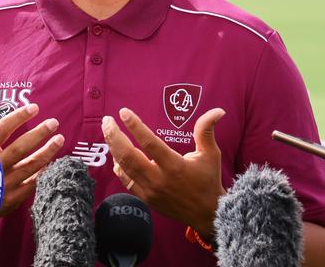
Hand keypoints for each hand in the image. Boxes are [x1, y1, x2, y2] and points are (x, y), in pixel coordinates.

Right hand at [0, 93, 63, 216]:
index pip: (1, 130)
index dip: (17, 118)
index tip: (34, 107)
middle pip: (19, 148)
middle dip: (38, 134)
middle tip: (54, 122)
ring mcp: (2, 185)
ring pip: (29, 167)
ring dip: (47, 152)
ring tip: (60, 139)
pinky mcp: (10, 200)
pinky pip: (31, 186)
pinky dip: (43, 175)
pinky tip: (54, 164)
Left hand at [101, 107, 225, 238]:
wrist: (207, 214)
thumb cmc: (208, 180)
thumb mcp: (211, 154)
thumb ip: (206, 131)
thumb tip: (218, 111)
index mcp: (174, 166)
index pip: (150, 143)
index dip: (135, 126)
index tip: (124, 112)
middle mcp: (159, 179)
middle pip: (129, 156)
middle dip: (114, 136)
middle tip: (107, 120)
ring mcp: (150, 190)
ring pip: (124, 167)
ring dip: (113, 148)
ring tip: (108, 131)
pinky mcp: (146, 199)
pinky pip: (126, 181)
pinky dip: (119, 167)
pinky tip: (115, 155)